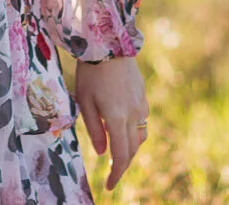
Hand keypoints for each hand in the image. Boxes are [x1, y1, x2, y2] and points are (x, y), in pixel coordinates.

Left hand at [73, 55, 147, 189]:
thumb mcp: (84, 101)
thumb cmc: (91, 72)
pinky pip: (141, 121)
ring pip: (140, 136)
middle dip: (123, 164)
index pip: (121, 156)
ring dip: (130, 149)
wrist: (109, 43)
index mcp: (118, 118)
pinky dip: (133, 132)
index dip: (116, 173)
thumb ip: (94, 129)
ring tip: (116, 153)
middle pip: (132, 149)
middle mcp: (134, 114)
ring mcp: (141, 105)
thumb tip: (102, 152)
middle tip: (111, 173)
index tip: (109, 185)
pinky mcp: (143, 96)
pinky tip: (121, 128)